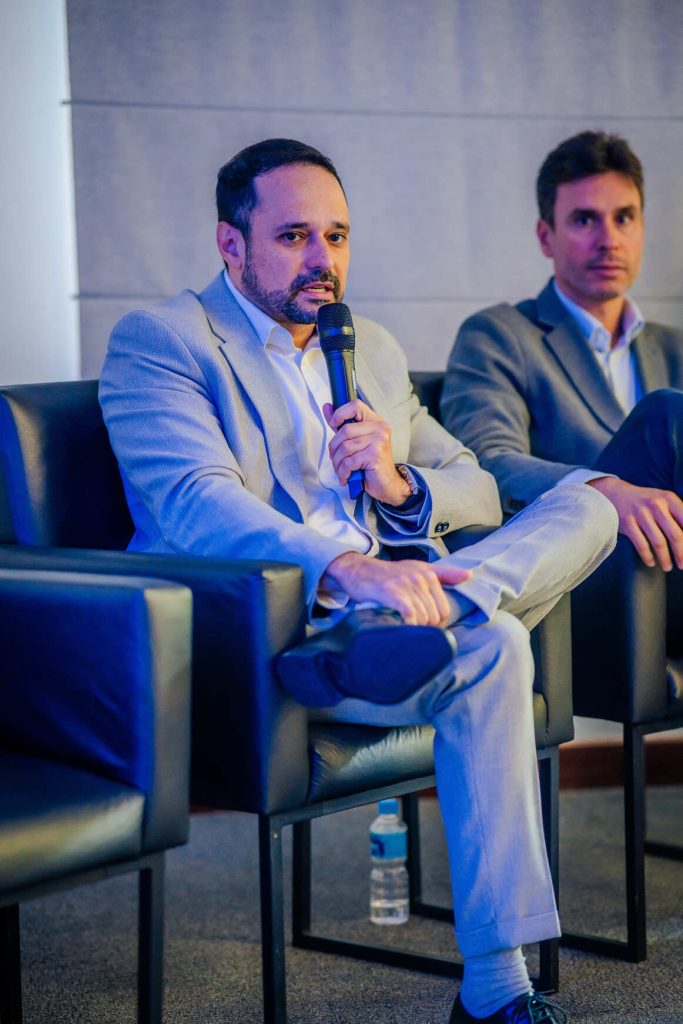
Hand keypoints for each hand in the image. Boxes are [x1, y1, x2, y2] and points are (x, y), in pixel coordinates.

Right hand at [321, 551, 470, 624]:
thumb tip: (469, 575)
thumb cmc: (390, 573)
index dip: (436, 624)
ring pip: (423, 618)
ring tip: (404, 628)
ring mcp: (405, 584)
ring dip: (415, 629)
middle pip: (434, 617)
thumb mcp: (418, 568)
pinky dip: (407, 625)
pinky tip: (400, 626)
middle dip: (425, 628)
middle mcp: (419, 578)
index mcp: (428, 574)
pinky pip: (409, 615)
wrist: (358, 569)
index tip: (423, 627)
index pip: (444, 610)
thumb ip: (445, 574)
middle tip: (411, 629)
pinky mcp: (390, 592)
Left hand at [323, 400, 410, 504]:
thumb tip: (327, 407)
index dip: (340, 413)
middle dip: (334, 448)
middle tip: (335, 459)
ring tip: (340, 470)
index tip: (333, 425)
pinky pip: (349, 462)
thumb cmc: (371, 462)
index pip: (355, 405)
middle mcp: (380, 428)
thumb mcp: (356, 440)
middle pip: (345, 430)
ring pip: (345, 447)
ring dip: (338, 463)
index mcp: (375, 421)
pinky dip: (343, 472)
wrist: (387, 484)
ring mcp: (379, 441)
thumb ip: (342, 424)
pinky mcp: (375, 456)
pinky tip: (345, 477)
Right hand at [587, 476, 682, 570]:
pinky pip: (641, 544)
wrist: (616, 494)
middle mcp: (656, 504)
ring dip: (665, 559)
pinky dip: (647, 556)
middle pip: (675, 535)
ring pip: (658, 542)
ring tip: (667, 567)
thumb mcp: (664, 500)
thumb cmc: (645, 501)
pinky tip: (651, 562)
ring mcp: (641, 514)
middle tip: (682, 565)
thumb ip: (678, 514)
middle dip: (681, 554)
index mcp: (669, 498)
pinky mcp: (628, 523)